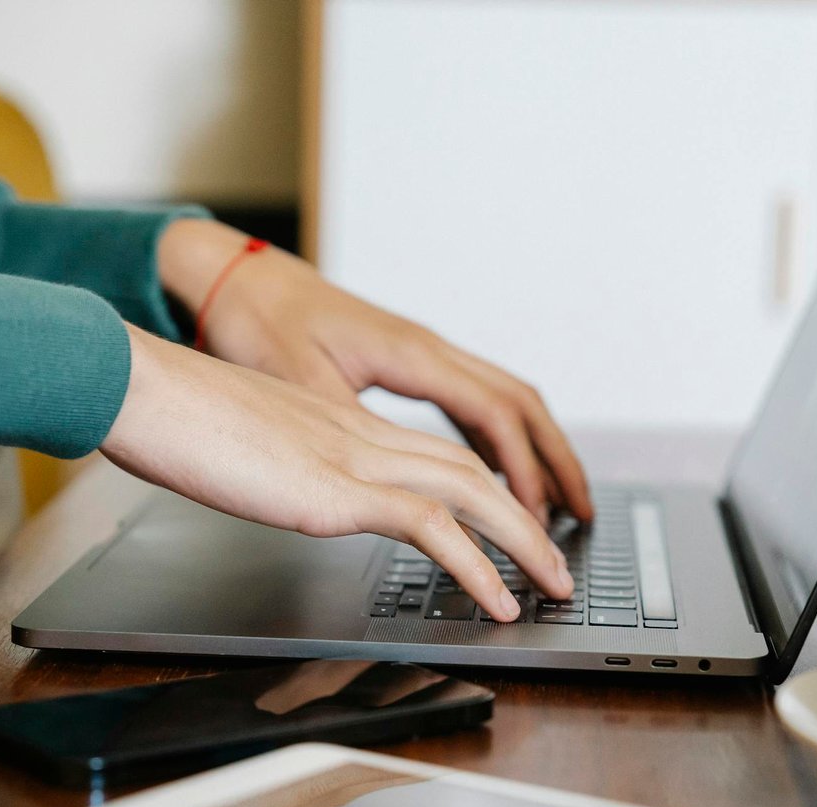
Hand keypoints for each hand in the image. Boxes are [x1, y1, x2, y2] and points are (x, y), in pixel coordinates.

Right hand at [100, 324, 574, 620]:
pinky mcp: (337, 490)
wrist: (139, 388)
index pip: (435, 456)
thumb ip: (279, 469)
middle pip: (472, 471)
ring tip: (553, 586)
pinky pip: (431, 528)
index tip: (510, 527)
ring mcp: (354, 458)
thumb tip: (285, 493)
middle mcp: (361, 437)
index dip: (484, 493)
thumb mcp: (243, 449)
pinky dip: (478, 567)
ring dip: (523, 543)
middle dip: (526, 519)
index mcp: (341, 426)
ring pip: (471, 493)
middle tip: (557, 564)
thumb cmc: (172, 419)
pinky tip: (498, 601)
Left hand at [157, 218, 593, 524]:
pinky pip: (473, 402)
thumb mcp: (297, 381)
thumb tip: (392, 477)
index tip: (536, 521)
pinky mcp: (406, 362)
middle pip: (521, 405)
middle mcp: (428, 348)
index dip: (523, 472)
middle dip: (557, 462)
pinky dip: (498, 441)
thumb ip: (349, 428)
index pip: (495, 416)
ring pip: (504, 401)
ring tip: (555, 503)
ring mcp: (421, 352)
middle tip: (582, 516)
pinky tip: (496, 473)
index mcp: (411, 354)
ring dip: (535, 452)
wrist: (234, 275)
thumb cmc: (258, 320)